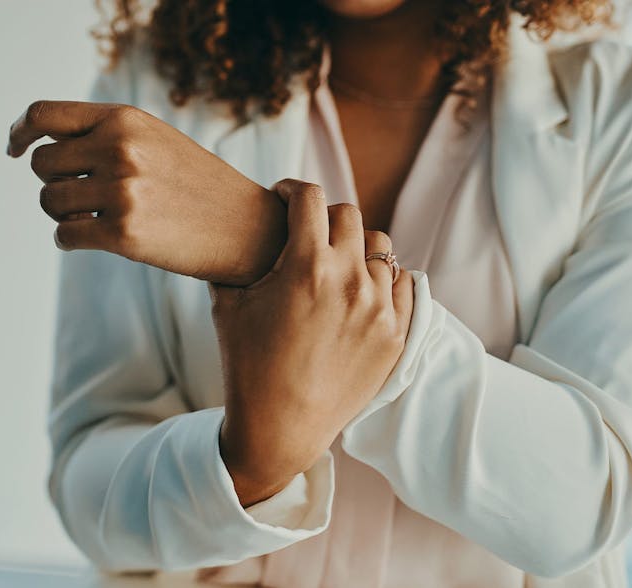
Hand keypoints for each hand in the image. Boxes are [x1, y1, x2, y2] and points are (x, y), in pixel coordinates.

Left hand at [7, 100, 286, 284]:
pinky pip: (64, 235)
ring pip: (49, 202)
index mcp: (125, 119)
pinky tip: (95, 239)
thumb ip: (105, 134)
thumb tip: (41, 147)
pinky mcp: (123, 234)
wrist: (246, 227)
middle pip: (41, 164)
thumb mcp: (155, 140)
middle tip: (81, 197)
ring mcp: (122, 191)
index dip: (20, 133)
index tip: (15, 149)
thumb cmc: (197, 185)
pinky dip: (70, 240)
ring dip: (63, 214)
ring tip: (95, 218)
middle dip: (53, 183)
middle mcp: (119, 149)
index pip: (44, 116)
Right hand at [209, 179, 413, 506]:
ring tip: (337, 265)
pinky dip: (384, 279)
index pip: (309, 197)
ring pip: (380, 248)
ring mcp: (380, 308)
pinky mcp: (396, 334)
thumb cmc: (246, 367)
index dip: (291, 190)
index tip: (283, 198)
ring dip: (356, 247)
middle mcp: (351, 280)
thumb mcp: (227, 306)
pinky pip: (403, 283)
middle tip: (309, 233)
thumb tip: (237, 233)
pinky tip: (362, 289)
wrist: (281, 428)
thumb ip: (236, 260)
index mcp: (307, 266)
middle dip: (324, 217)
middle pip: (348, 215)